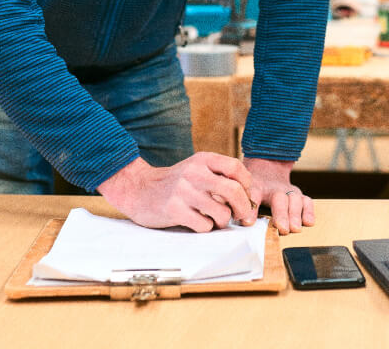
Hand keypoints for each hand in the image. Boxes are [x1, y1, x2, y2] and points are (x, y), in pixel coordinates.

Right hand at [97, 153, 258, 230]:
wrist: (139, 189)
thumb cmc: (175, 183)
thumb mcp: (196, 168)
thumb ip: (219, 176)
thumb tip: (249, 196)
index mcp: (203, 160)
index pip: (236, 168)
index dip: (247, 185)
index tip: (246, 197)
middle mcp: (194, 172)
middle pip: (233, 191)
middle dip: (244, 208)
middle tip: (243, 216)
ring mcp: (184, 191)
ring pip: (221, 212)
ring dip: (223, 221)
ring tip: (215, 220)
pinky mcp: (174, 210)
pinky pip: (204, 225)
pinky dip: (206, 228)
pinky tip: (198, 223)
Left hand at [244, 157, 314, 234]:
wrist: (267, 168)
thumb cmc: (253, 187)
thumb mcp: (242, 191)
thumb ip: (239, 204)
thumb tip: (231, 221)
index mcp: (256, 187)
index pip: (253, 196)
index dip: (251, 210)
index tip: (249, 223)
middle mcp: (273, 188)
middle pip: (278, 198)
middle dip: (281, 214)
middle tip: (283, 228)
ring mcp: (288, 190)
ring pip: (294, 199)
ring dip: (295, 214)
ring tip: (295, 228)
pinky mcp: (298, 195)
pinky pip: (306, 201)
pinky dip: (309, 211)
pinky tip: (309, 222)